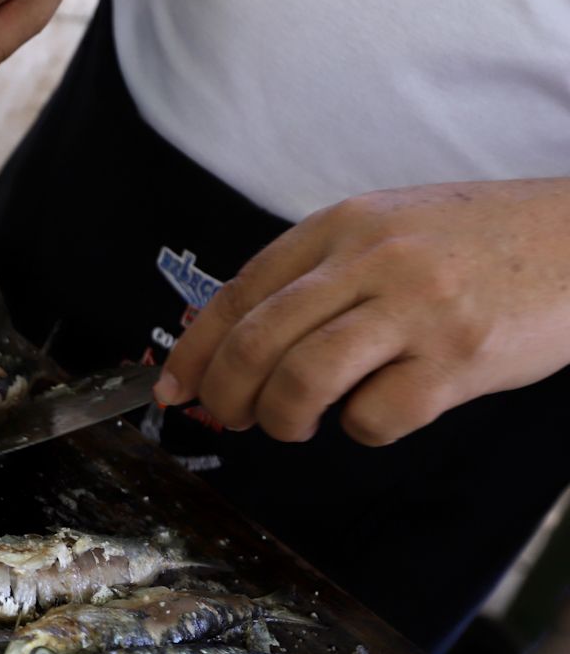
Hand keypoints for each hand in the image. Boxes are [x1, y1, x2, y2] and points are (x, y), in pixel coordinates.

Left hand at [156, 179, 569, 445]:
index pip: (239, 294)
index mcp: (342, 225)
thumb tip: (233, 343)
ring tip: (299, 422)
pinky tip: (380, 410)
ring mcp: (418, 309)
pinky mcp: (459, 360)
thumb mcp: (388, 229)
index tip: (174, 387)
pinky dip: (361, 428)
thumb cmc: (478, 243)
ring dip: (284, 418)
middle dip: (225, 396)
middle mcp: (372, 260)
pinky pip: (375, 416)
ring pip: (301, 381)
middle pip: (256, 343)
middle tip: (233, 418)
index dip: (195, 350)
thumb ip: (316, 275)